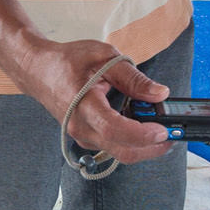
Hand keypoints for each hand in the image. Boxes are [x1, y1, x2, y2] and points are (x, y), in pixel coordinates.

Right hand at [30, 40, 171, 163]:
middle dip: (152, 148)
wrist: (37, 70)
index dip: (142, 134)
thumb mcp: (104, 58)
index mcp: (83, 105)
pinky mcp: (85, 137)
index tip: (162, 129)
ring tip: (161, 129)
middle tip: (172, 135)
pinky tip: (142, 127)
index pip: (115, 129)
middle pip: (122, 151)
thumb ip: (133, 78)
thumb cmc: (67, 61)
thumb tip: (160, 94)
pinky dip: (131, 141)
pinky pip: (112, 146)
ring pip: (119, 152)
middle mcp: (81, 127)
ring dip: (143, 146)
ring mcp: (82, 136)